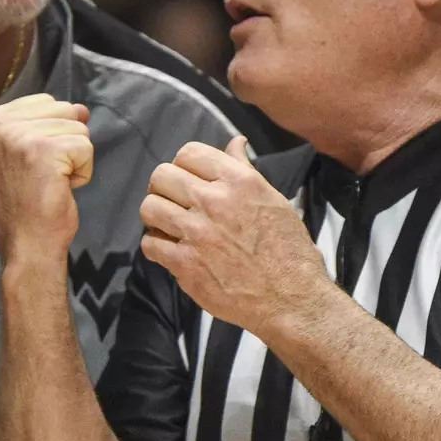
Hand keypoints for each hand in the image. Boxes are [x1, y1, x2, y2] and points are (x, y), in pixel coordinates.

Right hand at [0, 93, 92, 262]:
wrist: (26, 245)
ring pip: (77, 127)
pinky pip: (85, 146)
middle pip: (63, 109)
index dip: (50, 134)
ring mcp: (17, 135)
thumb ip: (49, 124)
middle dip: (65, 143)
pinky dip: (82, 171)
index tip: (31, 164)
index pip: (45, 102)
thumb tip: (81, 109)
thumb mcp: (28, 152)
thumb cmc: (26, 203)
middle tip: (42, 174)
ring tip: (50, 182)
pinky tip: (61, 188)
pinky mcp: (42, 150)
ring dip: (74, 158)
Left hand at [140, 136, 332, 338]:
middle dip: (164, 187)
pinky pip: (150, 244)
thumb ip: (244, 169)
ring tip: (169, 225)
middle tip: (173, 202)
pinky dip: (156, 247)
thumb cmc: (288, 250)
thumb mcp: (273, 200)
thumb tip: (235, 142)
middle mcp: (214, 201)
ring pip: (149, 208)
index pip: (189, 152)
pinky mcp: (185, 263)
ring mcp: (196, 233)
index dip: (184, 165)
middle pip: (161, 176)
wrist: (291, 298)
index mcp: (238, 181)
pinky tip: (171, 251)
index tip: (187, 179)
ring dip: (155, 216)